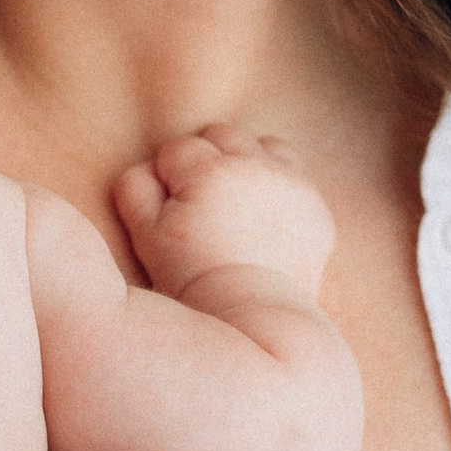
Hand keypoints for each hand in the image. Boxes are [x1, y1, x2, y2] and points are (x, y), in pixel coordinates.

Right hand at [117, 124, 333, 305]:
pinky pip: (292, 170)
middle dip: (205, 161)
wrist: (251, 315)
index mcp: (208, 171)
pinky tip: (260, 214)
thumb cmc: (190, 277)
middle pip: (220, 135)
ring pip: (259, 143)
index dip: (168, 181)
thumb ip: (136, 188)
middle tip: (200, 204)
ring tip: (232, 203)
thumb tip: (149, 165)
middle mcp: (254, 167)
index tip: (174, 214)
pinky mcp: (315, 205)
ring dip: (242, 161)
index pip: (177, 149)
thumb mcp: (146, 236)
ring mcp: (290, 184)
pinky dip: (275, 181)